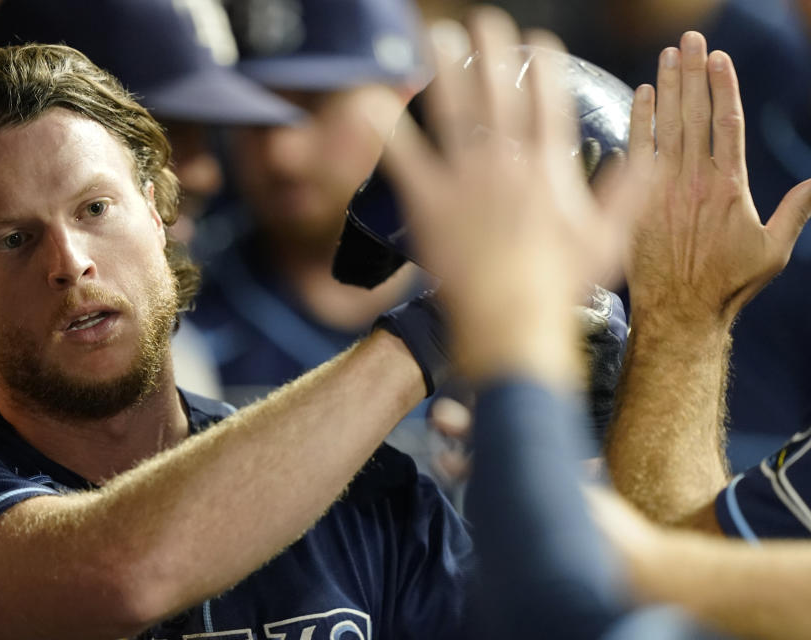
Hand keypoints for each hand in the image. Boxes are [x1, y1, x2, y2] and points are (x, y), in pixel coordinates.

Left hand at [369, 9, 642, 386]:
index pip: (547, 103)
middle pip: (498, 92)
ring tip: (436, 35)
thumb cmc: (560, 287)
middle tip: (484, 20)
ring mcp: (465, 178)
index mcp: (547, 167)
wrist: (512, 319)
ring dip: (444, 69)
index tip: (538, 41)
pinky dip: (386, 128)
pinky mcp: (429, 201)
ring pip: (453, 109)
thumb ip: (627, 194)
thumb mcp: (608, 241)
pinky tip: (372, 101)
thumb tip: (646, 158)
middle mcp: (506, 162)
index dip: (543, 67)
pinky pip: (403, 156)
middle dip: (492, 51)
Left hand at [626, 31, 810, 330]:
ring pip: (667, 125)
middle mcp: (695, 179)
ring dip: (668, 86)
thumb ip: (796, 210)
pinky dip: (640, 120)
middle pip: (695, 113)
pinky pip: (638, 151)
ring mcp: (663, 188)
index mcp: (730, 185)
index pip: (727, 122)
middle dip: (693, 72)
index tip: (718, 58)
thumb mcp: (773, 250)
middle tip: (690, 38)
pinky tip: (643, 93)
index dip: (723, 86)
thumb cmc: (727, 284)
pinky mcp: (638, 200)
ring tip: (668, 54)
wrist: (680, 310)